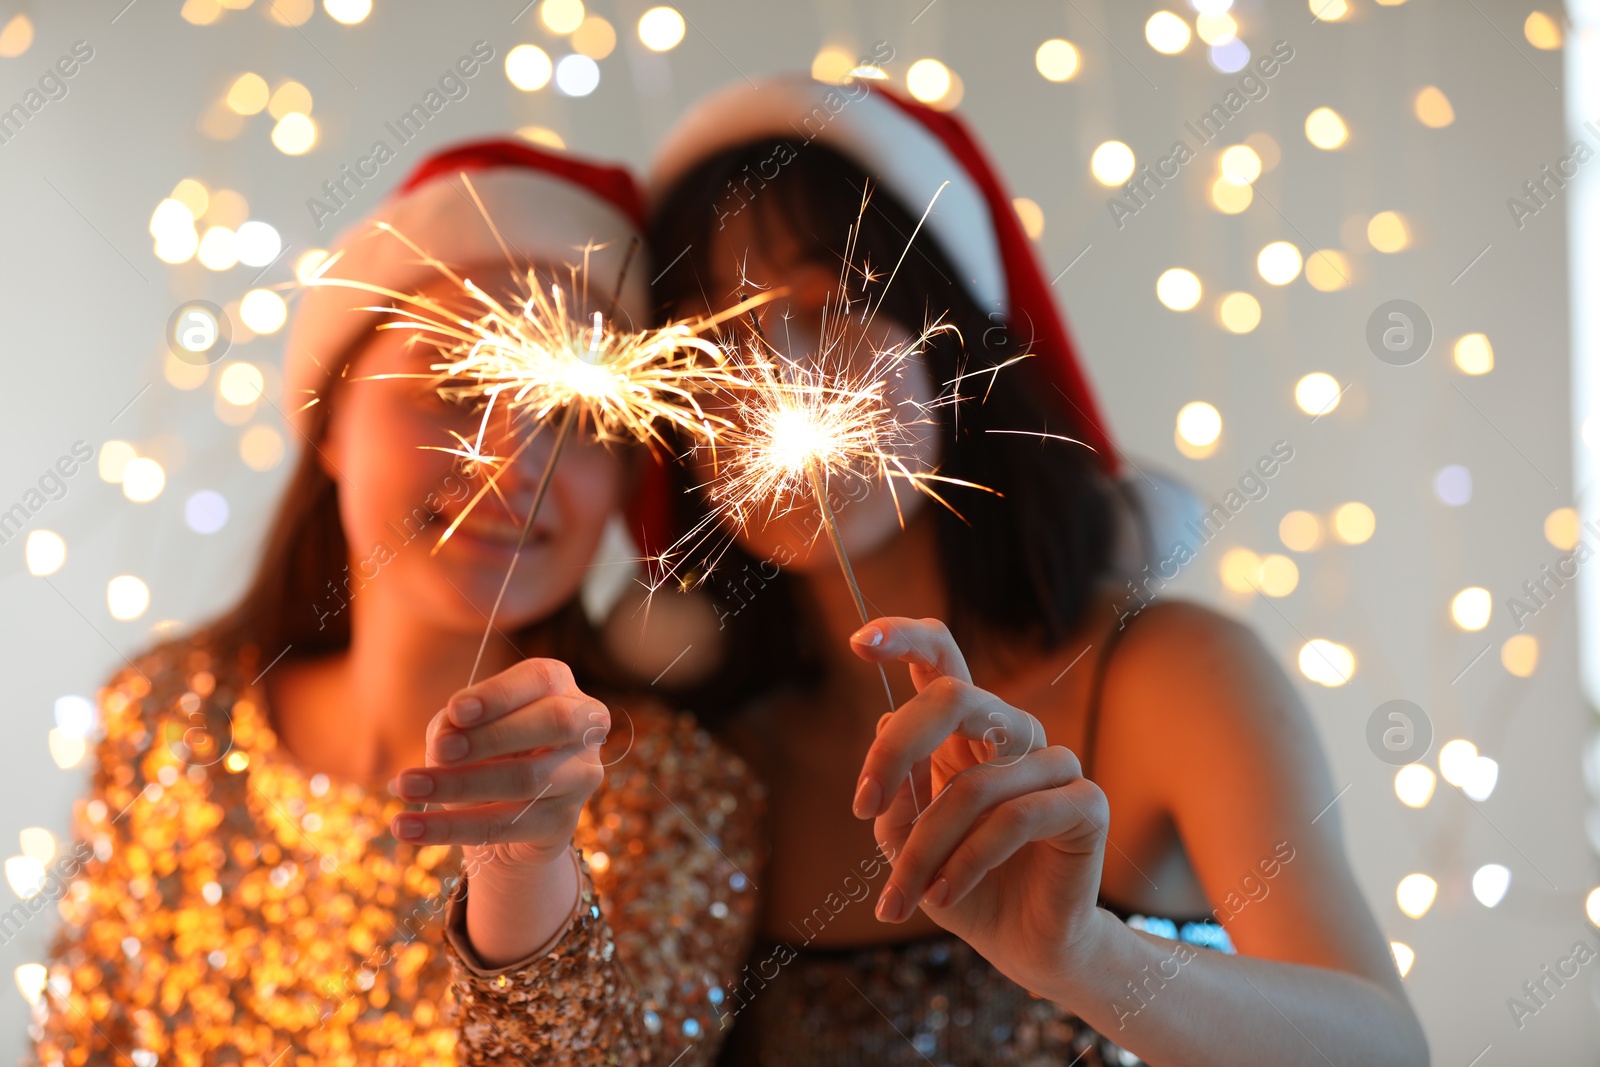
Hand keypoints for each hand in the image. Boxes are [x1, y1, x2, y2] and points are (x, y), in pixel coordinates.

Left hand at [387, 658, 609, 890]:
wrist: (503, 815)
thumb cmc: (483, 753)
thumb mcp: (462, 729)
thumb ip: (453, 724)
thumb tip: (447, 734)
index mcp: (561, 689)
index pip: (541, 679)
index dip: (500, 693)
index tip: (456, 709)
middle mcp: (584, 728)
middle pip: (553, 722)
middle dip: (493, 735)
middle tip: (438, 751)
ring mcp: (581, 777)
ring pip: (527, 778)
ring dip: (459, 784)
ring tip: (405, 786)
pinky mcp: (563, 822)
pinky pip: (506, 825)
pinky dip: (450, 827)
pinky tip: (408, 828)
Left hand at [850, 617, 1109, 991]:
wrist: (1021, 944)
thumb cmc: (960, 883)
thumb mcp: (905, 839)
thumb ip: (893, 790)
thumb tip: (881, 723)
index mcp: (966, 729)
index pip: (941, 659)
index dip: (903, 638)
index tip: (856, 642)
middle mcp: (1012, 733)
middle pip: (953, 696)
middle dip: (896, 748)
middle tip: (861, 805)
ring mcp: (1054, 763)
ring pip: (973, 784)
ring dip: (925, 848)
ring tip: (902, 898)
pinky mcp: (1086, 802)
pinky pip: (1014, 818)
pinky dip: (968, 861)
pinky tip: (944, 896)